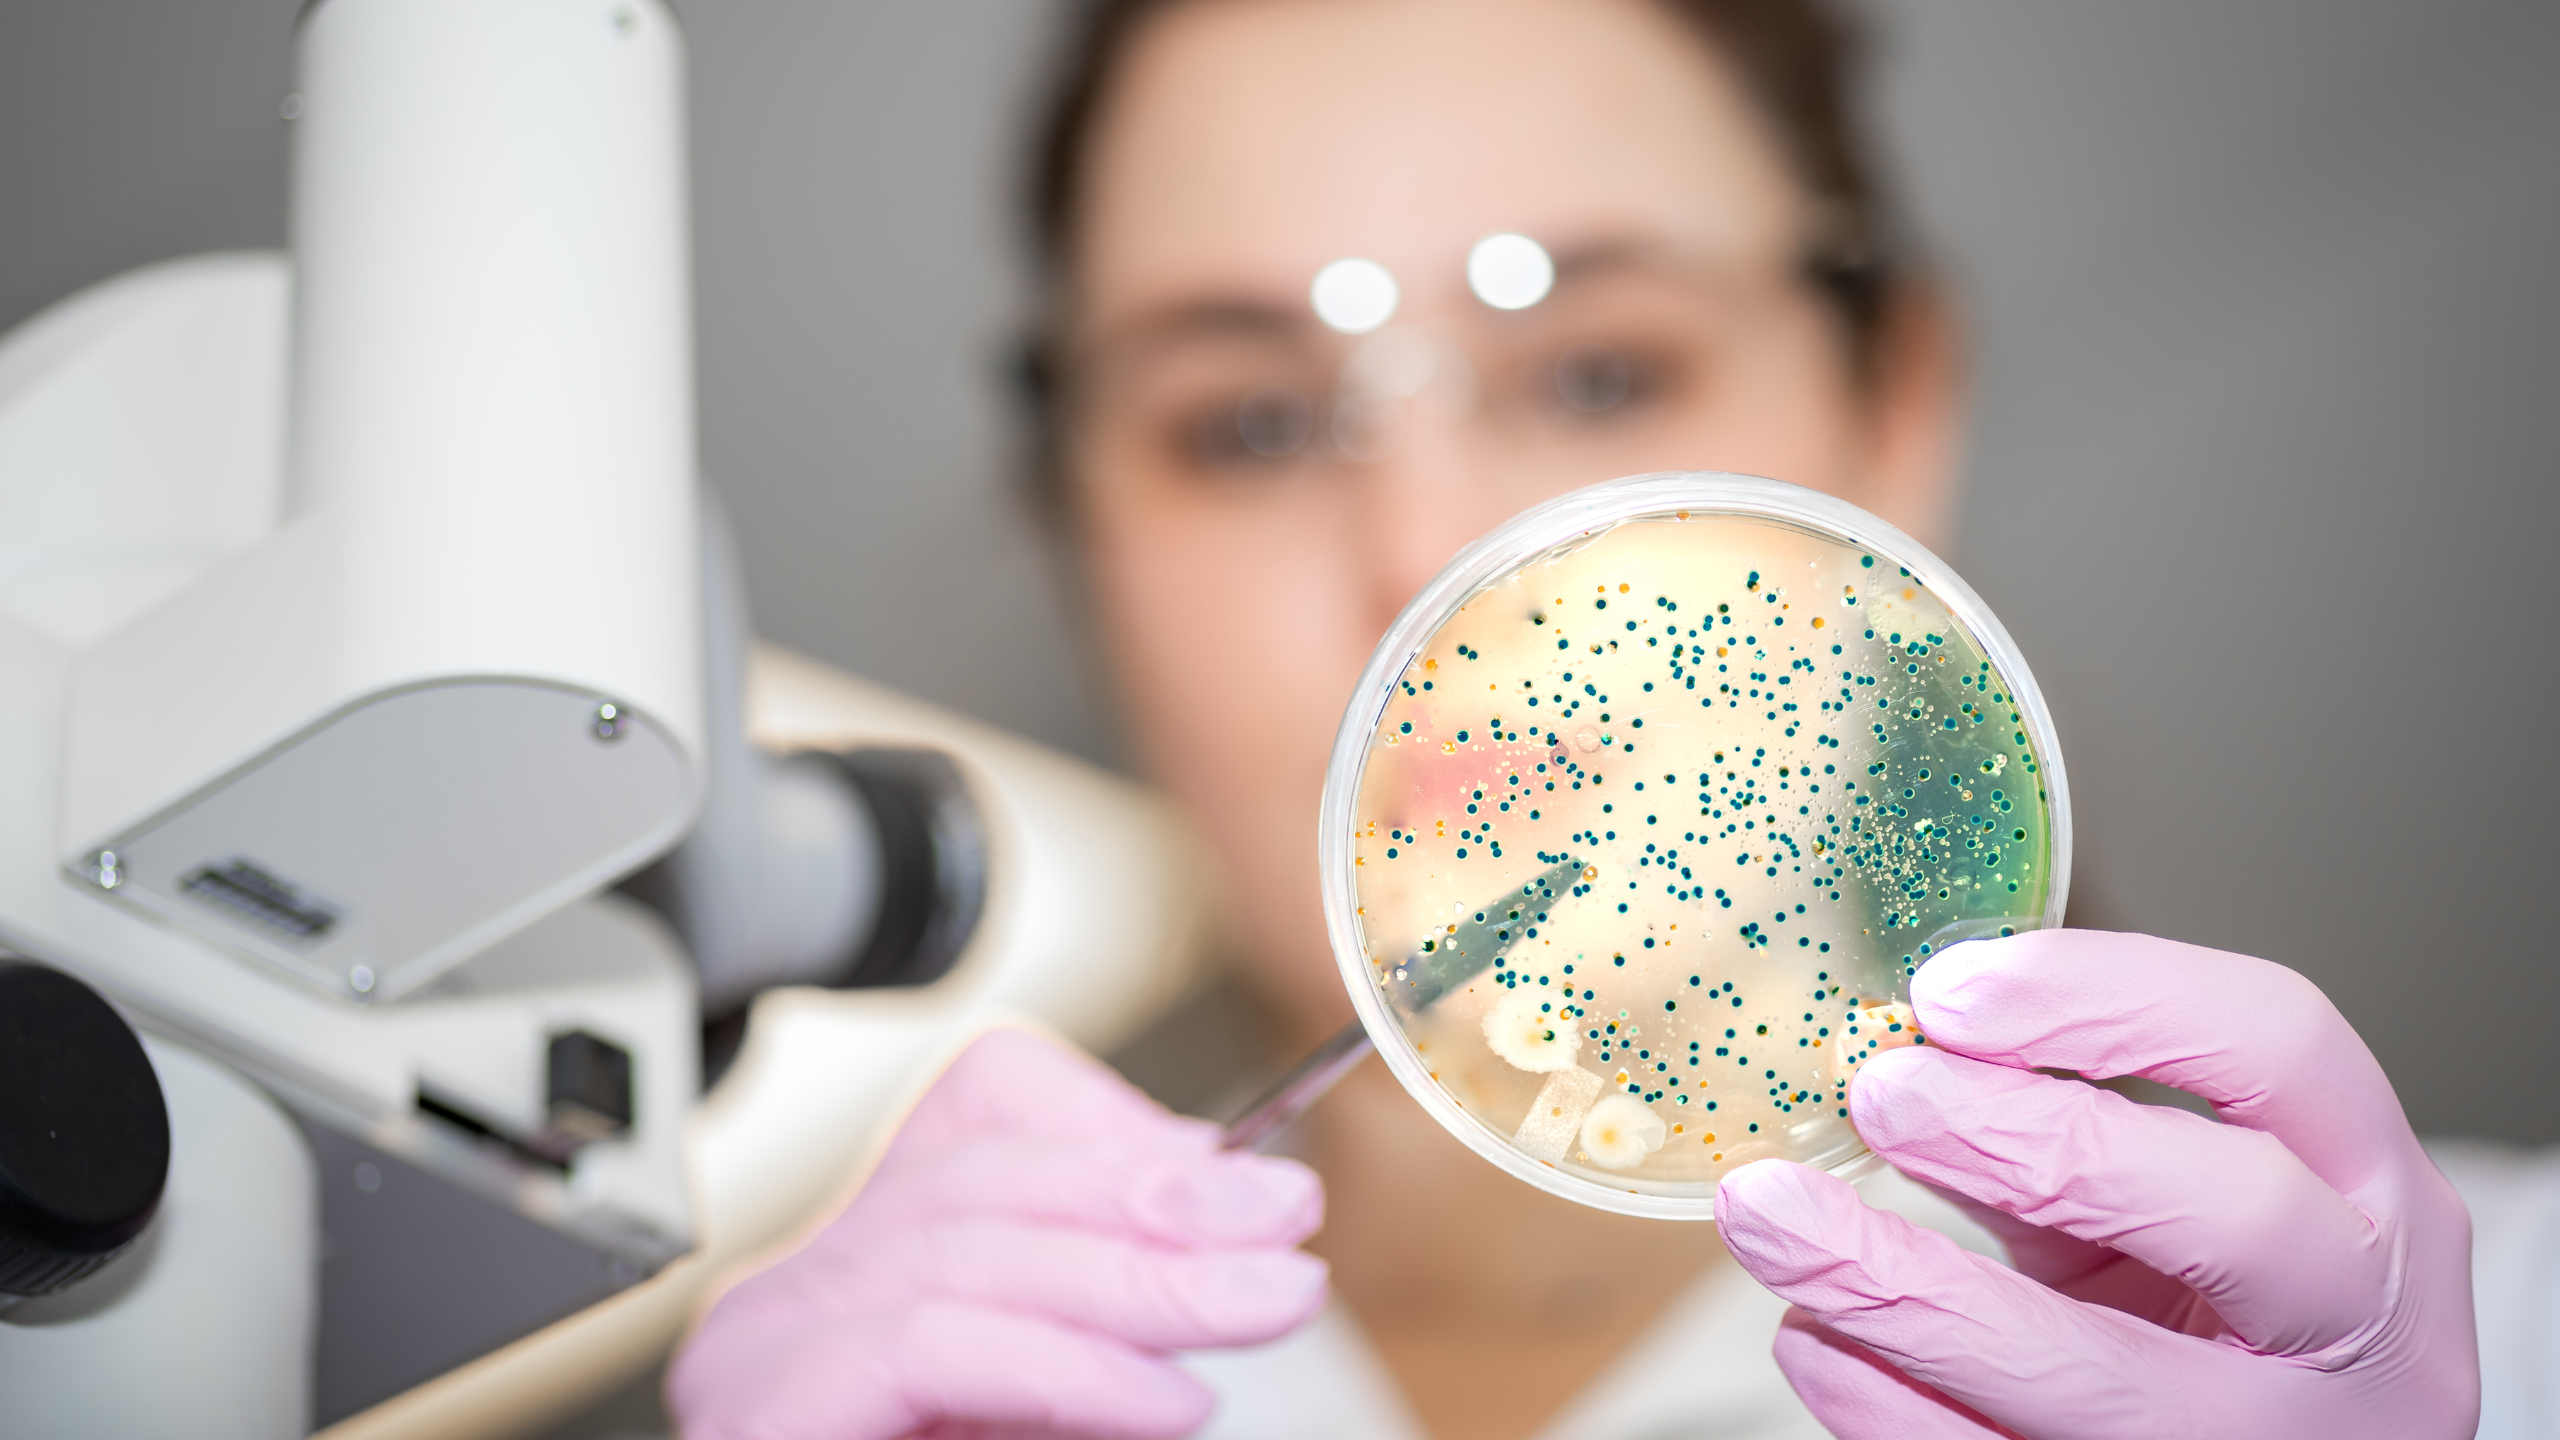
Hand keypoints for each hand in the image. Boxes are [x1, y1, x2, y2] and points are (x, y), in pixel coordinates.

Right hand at [668, 1028, 1327, 1439]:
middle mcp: (798, 1292)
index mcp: (871, 1263)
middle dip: (1161, 1203)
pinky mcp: (765, 1416)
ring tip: (1255, 1305)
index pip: (981, 1109)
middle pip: (986, 1176)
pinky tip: (1162, 1402)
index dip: (1120, 1129)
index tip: (1252, 1181)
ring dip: (1139, 1279)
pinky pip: (926, 1345)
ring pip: (965, 1249)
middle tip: (1286, 1233)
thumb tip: (1237, 1216)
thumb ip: (1122, 1311)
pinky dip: (1064, 1367)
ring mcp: (762, 1350)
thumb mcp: (1079, 1401)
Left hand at [1715, 930, 2477, 1438]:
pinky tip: (1810, 1336)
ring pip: (2096, 1379)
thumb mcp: (2179, 1202)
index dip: (2111, 998)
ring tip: (1770, 1213)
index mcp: (2375, 1192)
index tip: (1947, 991)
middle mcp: (2361, 1327)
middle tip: (1878, 1092)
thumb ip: (2068, 1127)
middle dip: (2031, 1142)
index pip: (2283, 1047)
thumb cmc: (2218, 1310)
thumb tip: (1887, 1051)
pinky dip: (1886, 1400)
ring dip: (1903, 1289)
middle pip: (2230, 1215)